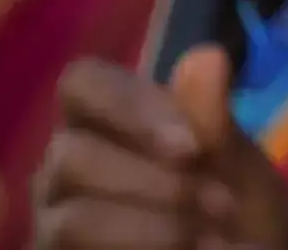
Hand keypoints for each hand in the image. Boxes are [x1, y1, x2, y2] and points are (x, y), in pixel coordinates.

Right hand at [33, 46, 287, 249]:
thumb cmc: (233, 209)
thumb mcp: (236, 163)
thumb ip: (212, 116)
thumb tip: (208, 55)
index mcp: (104, 122)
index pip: (82, 84)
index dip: (130, 106)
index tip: (192, 146)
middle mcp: (64, 170)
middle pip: (71, 155)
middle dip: (157, 182)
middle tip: (223, 204)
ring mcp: (51, 224)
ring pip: (72, 218)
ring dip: (155, 228)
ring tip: (212, 240)